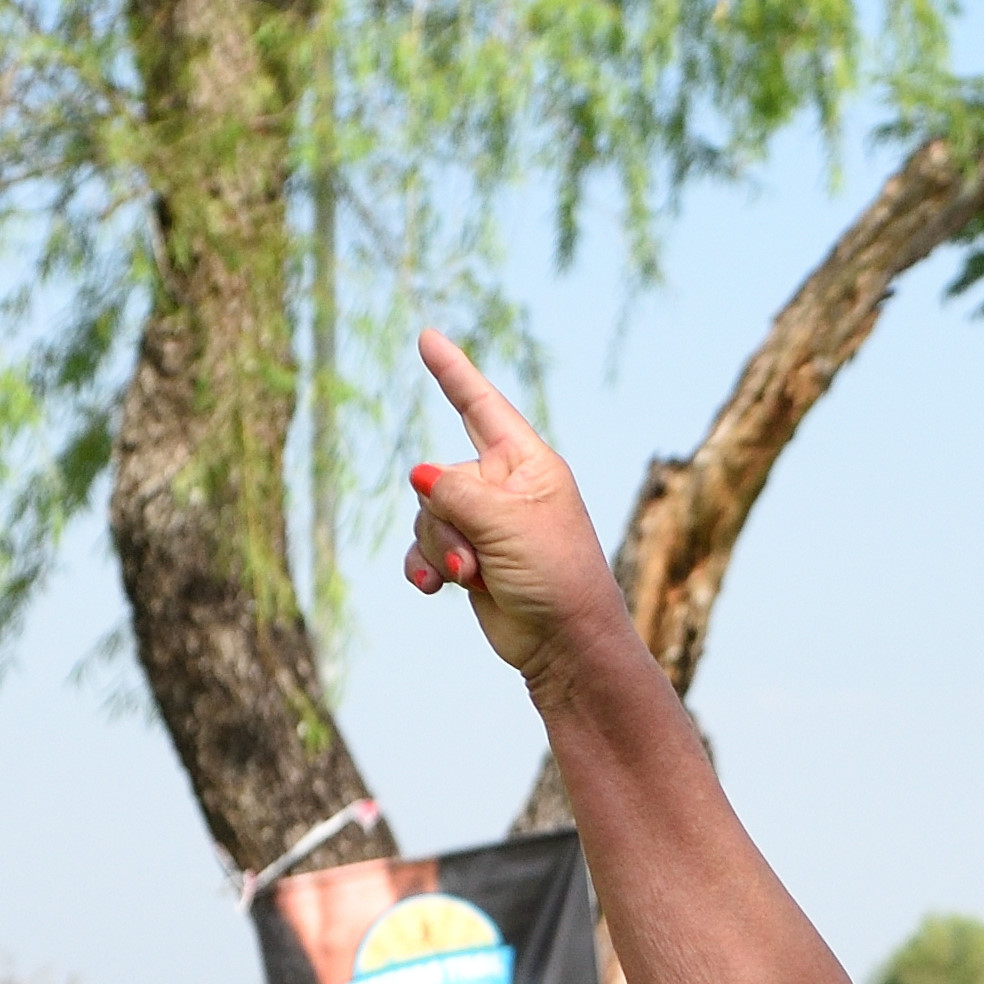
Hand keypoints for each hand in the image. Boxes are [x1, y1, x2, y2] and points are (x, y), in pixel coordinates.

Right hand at [402, 330, 631, 698]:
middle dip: (446, 518)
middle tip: (477, 557)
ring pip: (427, 516)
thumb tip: (419, 476)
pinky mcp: (468, 560)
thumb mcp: (506, 523)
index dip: (453, 372)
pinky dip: (423, 566)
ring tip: (473, 576)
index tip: (427, 338)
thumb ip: (456, 492)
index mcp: (527, 464)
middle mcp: (503, 488)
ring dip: (440, 549)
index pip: (482, 406)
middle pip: (439, 477)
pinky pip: (423, 548)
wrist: (564, 644)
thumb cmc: (555, 576)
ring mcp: (484, 525)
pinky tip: (432, 588)